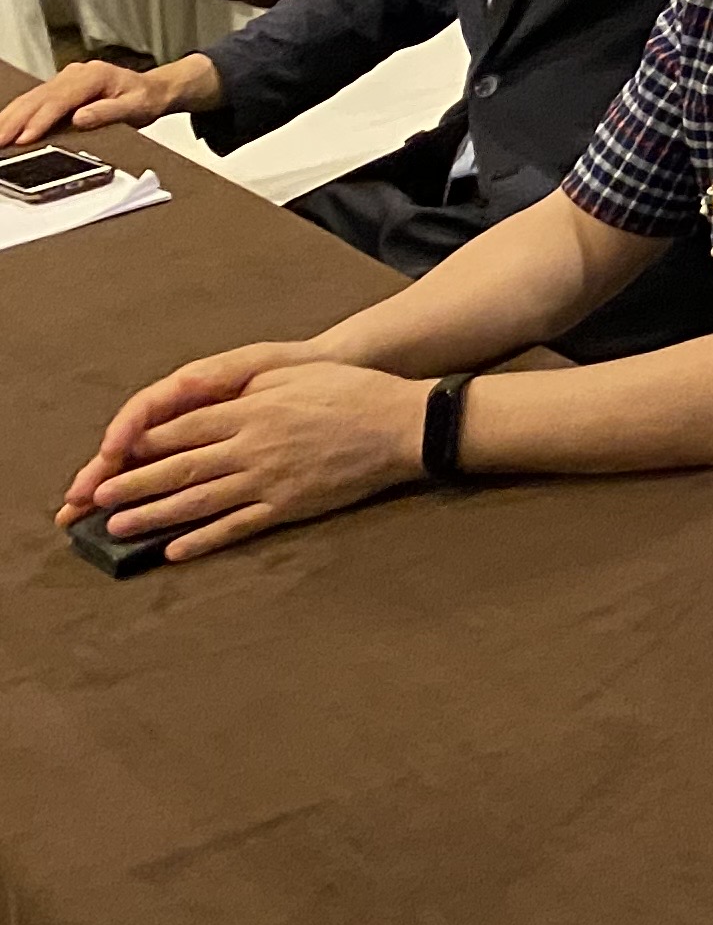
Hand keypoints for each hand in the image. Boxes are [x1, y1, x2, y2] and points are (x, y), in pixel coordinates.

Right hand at [0, 52, 215, 146]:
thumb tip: (81, 118)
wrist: (154, 89)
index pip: (60, 100)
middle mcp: (76, 74)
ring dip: (10, 118)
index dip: (40, 120)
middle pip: (39, 98)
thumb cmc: (146, 98)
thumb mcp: (137, 107)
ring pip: (31, 99)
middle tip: (0, 142)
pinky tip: (4, 125)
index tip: (25, 138)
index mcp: (94, 76)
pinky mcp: (60, 89)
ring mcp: (66, 80)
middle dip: (16, 121)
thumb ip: (109, 112)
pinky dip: (16, 114)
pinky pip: (33, 101)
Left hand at [63, 356, 420, 559]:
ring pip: (200, 501)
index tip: (112, 456)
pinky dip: (205, 539)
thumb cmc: (352, 392)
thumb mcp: (297, 374)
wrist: (402, 426)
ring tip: (120, 527)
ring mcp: (270, 480)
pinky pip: (239, 526)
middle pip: (181, 469)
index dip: (142, 445)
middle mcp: (253, 447)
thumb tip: (207, 400)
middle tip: (97, 500)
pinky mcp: (289, 505)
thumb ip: (250, 388)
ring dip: (155, 515)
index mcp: (252, 411)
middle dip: (134, 485)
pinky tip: (176, 550)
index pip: (183, 429)